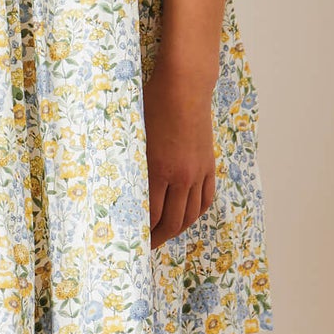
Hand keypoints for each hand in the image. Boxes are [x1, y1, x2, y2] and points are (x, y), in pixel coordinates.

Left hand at [141, 64, 216, 247]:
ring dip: (177, 229)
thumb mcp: (135, 136)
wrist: (184, 87)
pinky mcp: (208, 165)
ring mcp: (198, 172)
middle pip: (173, 221)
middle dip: (158, 238)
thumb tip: (125, 191)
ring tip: (164, 234)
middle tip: (145, 246)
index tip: (132, 239)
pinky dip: (196, 212)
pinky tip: (186, 216)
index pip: (151, 215)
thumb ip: (133, 166)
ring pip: (191, 214)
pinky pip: (205, 198)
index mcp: (158, 170)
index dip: (142, 232)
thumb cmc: (152, 105)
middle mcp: (181, 176)